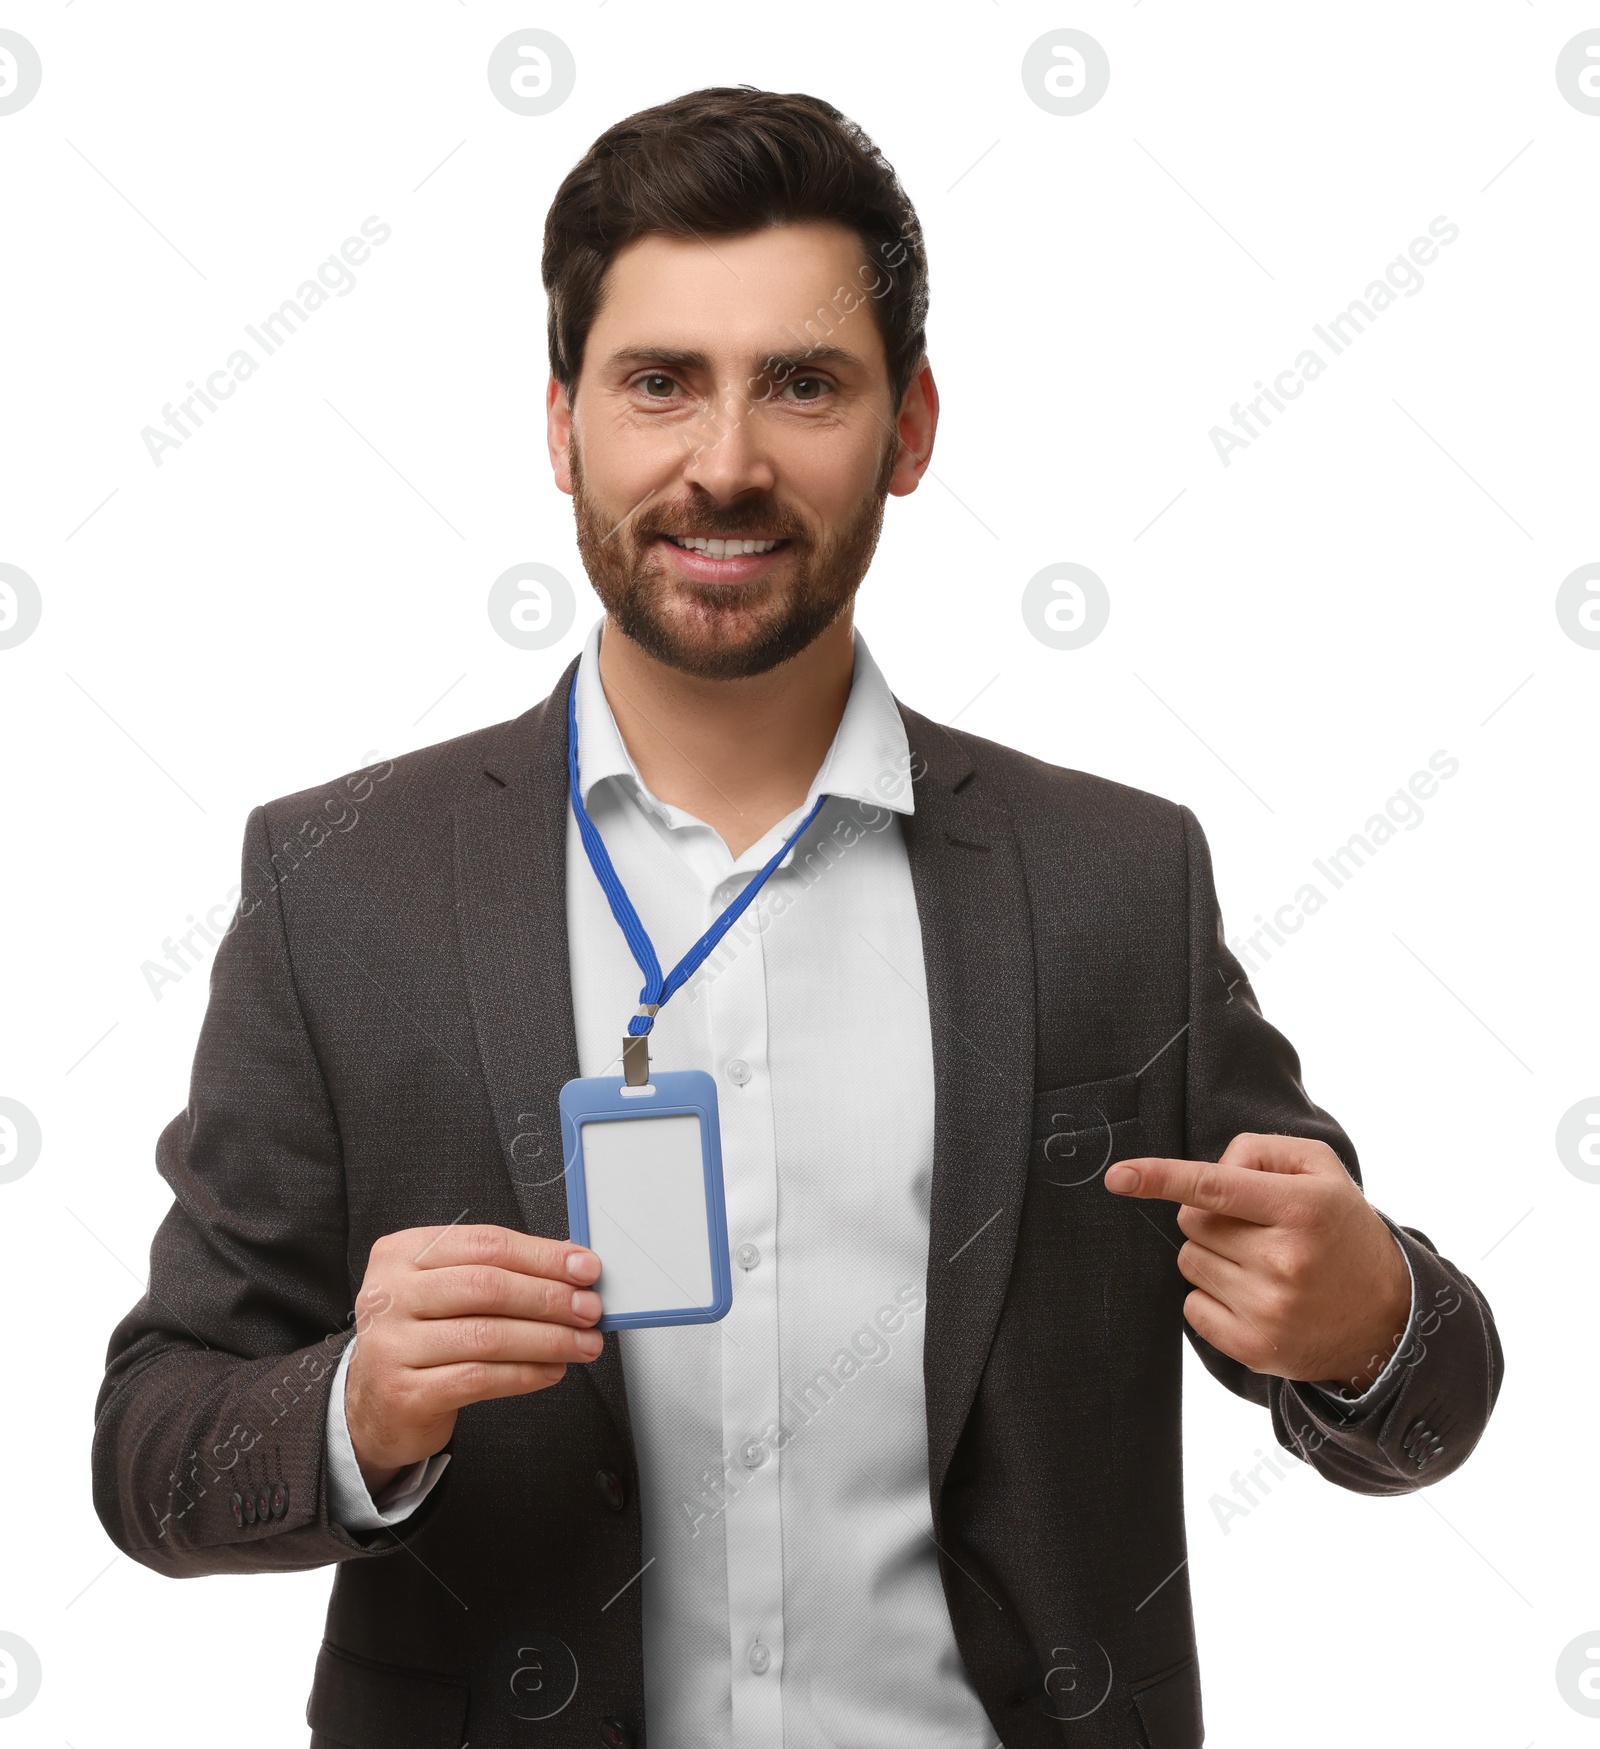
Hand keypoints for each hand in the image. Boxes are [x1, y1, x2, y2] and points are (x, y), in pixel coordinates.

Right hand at [345, 1224, 603, 1495]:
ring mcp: (391, 1345)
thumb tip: (571, 1265)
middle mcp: (390, 1294)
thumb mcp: (448, 1289)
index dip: (543, 1256)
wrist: (373, 1402)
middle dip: (549, 1298)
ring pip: (487, 1336)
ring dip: (548, 1339)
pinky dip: (525, 1374)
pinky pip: (480, 1378)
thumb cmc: (423, 1335)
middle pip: (487, 1287)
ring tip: (583, 1343)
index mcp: (402, 1253)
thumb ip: (500, 1272)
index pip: (486, 1245)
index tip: (585, 1268)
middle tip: (589, 1308)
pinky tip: (552, 1369)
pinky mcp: (404, 1393)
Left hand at [1104, 1133, 1411, 1393]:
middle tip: (1255, 1230)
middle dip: (1210, 1219)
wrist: (1389, 1319)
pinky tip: (1252, 1297)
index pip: (1214, 1186)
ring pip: (1189, 1263)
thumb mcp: (1320, 1171)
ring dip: (1212, 1257)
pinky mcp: (1254, 1346)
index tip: (1117, 1175)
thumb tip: (1208, 1169)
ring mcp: (1268, 1308)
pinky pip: (1191, 1307)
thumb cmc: (1340, 1230)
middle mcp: (1284, 1259)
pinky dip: (1210, 1298)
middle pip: (1192, 1223)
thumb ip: (1259, 1150)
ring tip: (1261, 1264)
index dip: (1159, 1177)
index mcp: (1300, 1208)